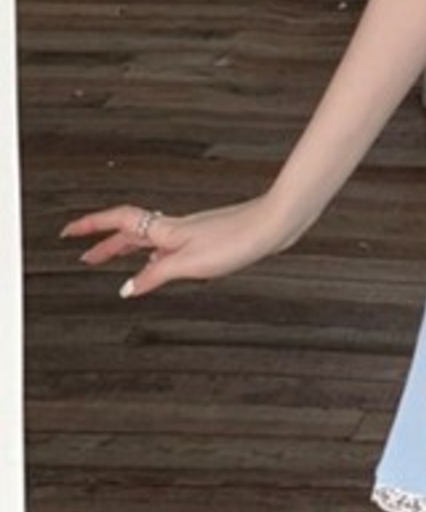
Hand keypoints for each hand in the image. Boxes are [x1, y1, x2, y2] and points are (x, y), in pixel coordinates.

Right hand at [58, 193, 303, 298]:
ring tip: (114, 260)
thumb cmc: (237, 238)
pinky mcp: (208, 238)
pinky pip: (168, 246)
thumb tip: (128, 289)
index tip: (66, 232)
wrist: (274, 225)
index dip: (90, 226)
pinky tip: (159, 264)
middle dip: (104, 243)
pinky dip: (153, 255)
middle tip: (84, 256)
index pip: (118, 222)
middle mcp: (175, 227)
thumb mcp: (189, 264)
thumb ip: (155, 275)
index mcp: (166, 230)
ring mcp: (191, 232)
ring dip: (127, 248)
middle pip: (131, 232)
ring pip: (149, 238)